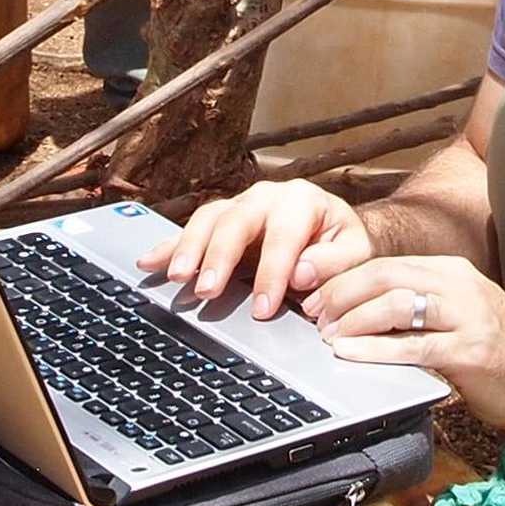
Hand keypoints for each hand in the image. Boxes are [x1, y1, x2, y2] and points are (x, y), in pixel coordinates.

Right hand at [142, 181, 375, 319]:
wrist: (332, 228)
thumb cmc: (341, 242)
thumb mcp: (355, 252)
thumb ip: (334, 262)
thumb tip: (302, 274)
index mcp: (302, 201)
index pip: (283, 237)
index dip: (271, 273)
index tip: (262, 308)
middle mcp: (266, 197)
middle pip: (236, 222)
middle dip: (219, 257)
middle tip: (206, 292)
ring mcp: (239, 206)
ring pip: (207, 220)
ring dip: (188, 249)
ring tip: (178, 279)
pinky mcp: (221, 220)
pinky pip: (190, 229)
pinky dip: (168, 246)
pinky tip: (149, 262)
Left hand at [308, 256, 504, 441]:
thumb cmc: (503, 353)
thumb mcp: (461, 314)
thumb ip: (421, 306)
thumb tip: (361, 313)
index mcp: (453, 272)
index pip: (386, 264)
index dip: (344, 279)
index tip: (315, 296)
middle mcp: (460, 286)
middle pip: (384, 277)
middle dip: (340, 295)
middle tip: (313, 315)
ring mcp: (467, 317)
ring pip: (395, 306)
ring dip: (352, 321)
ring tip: (327, 336)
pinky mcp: (470, 352)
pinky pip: (412, 347)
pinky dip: (374, 350)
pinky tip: (349, 355)